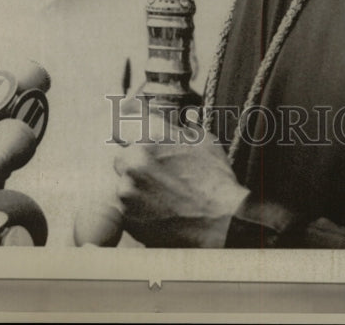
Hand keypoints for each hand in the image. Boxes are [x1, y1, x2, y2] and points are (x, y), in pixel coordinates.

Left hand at [114, 115, 249, 247]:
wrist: (221, 222)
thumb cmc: (216, 180)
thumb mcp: (202, 141)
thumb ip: (180, 128)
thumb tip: (178, 121)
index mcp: (152, 135)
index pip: (127, 123)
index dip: (130, 127)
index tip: (132, 131)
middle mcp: (135, 159)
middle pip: (123, 157)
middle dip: (135, 164)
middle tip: (155, 175)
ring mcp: (128, 189)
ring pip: (124, 184)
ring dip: (137, 188)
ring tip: (162, 197)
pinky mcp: (127, 216)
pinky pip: (126, 208)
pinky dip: (138, 210)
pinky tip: (160, 211)